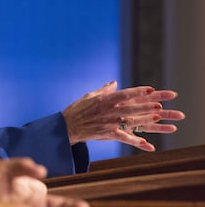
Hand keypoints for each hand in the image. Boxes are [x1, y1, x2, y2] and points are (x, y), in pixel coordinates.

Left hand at [0, 158, 87, 206]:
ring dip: (59, 206)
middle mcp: (26, 206)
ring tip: (78, 206)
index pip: (51, 202)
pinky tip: (43, 204)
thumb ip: (20, 165)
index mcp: (26, 197)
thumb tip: (43, 170)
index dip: (67, 204)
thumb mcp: (0, 169)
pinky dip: (40, 204)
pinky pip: (31, 206)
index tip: (82, 205)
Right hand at [62, 80, 185, 150]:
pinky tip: (146, 143)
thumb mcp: (90, 96)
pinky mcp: (106, 134)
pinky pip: (123, 137)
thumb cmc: (78, 109)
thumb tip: (114, 83)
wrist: (67, 126)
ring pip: (129, 121)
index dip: (138, 92)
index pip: (124, 94)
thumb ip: (104, 91)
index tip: (151, 89)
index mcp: (104, 100)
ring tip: (157, 117)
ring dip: (144, 119)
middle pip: (130, 107)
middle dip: (145, 105)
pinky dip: (134, 140)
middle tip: (159, 104)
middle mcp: (107, 110)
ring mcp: (108, 123)